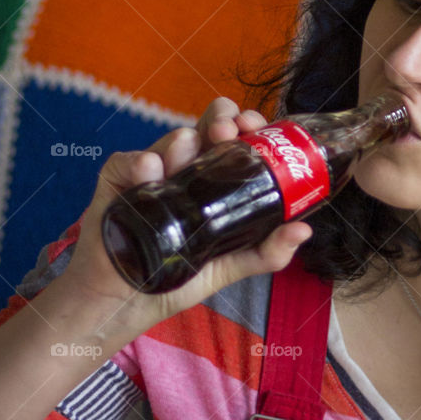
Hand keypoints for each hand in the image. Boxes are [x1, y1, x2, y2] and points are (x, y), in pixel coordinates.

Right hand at [56, 98, 312, 342]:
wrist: (130, 301)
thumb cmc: (179, 277)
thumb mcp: (231, 266)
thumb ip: (268, 252)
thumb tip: (303, 230)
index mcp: (215, 183)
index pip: (235, 142)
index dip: (247, 127)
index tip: (257, 127)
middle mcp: (185, 170)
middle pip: (204, 129)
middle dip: (219, 118)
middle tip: (228, 128)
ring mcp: (151, 173)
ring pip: (169, 141)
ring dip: (183, 140)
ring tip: (190, 145)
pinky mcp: (116, 182)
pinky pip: (126, 163)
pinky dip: (139, 164)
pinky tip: (149, 171)